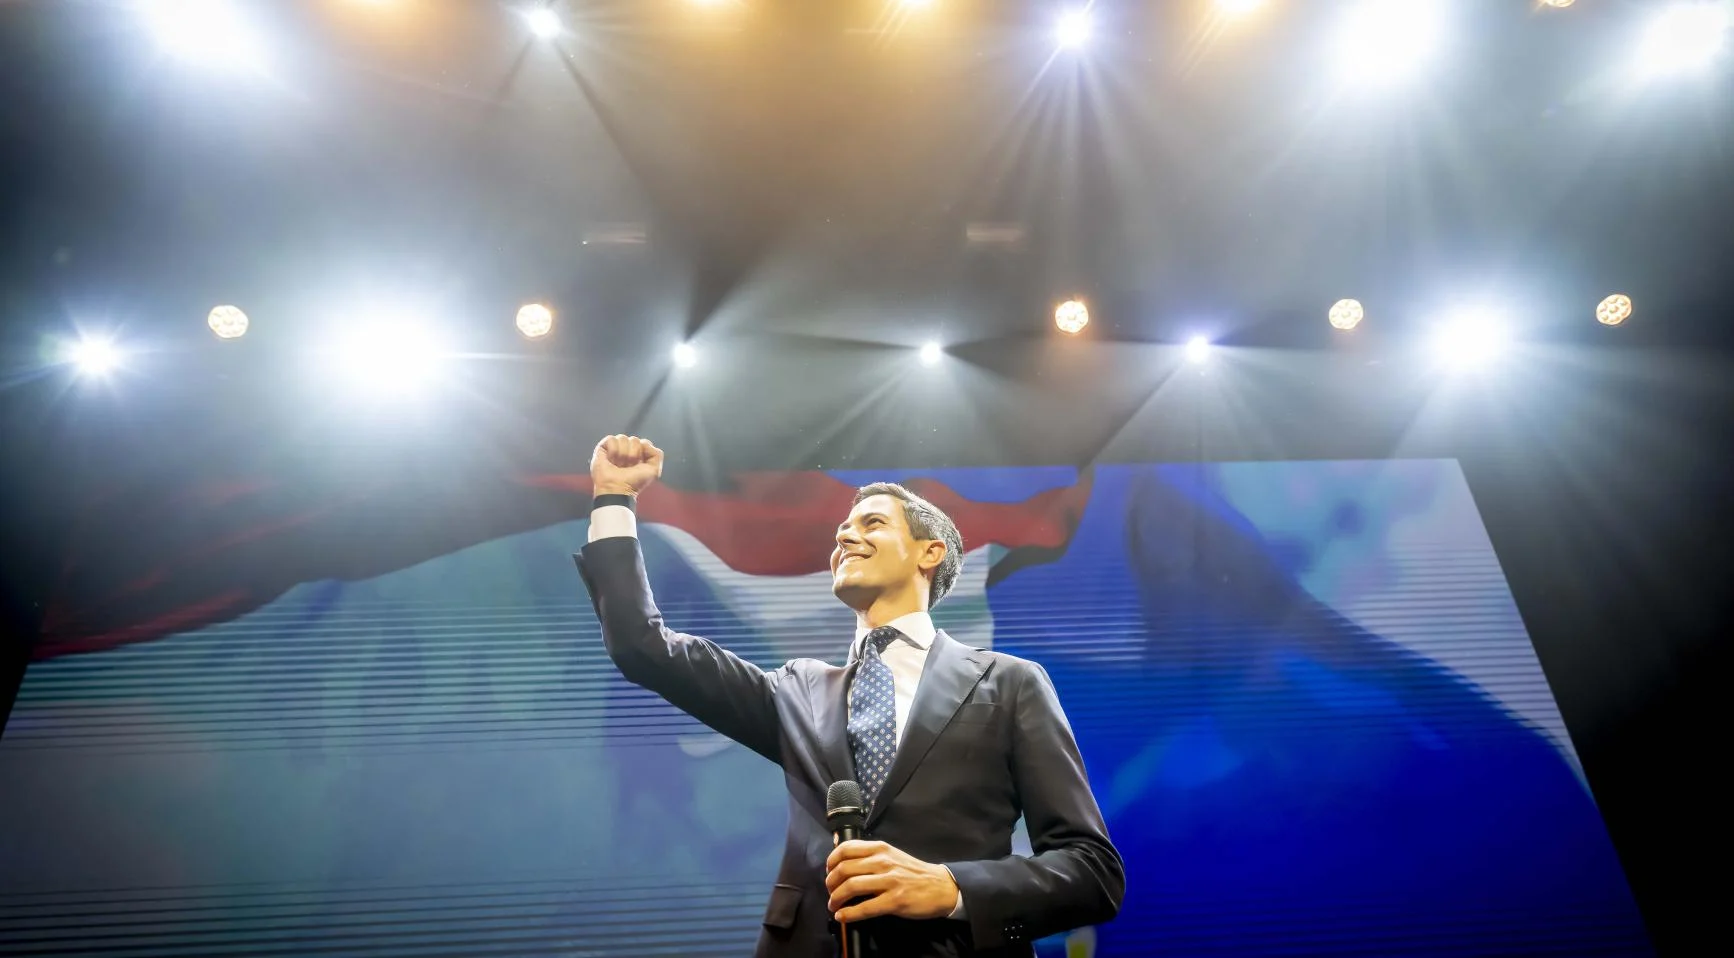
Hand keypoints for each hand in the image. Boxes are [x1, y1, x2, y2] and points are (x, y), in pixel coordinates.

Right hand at [591, 434, 663, 496]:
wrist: (617, 488)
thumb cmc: (634, 482)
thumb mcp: (654, 470)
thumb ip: (657, 454)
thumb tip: (643, 443)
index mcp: (638, 454)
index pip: (644, 443)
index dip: (643, 453)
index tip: (638, 466)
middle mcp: (627, 450)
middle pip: (634, 440)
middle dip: (632, 455)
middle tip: (626, 467)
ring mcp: (615, 448)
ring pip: (623, 438)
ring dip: (622, 454)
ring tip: (617, 465)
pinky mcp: (603, 447)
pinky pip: (611, 439)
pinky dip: (613, 451)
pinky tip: (610, 460)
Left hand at [825, 840, 959, 922]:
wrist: (940, 886)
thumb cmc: (913, 872)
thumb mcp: (892, 855)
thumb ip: (871, 856)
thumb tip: (844, 862)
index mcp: (880, 848)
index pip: (846, 848)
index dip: (831, 861)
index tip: (828, 872)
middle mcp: (883, 862)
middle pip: (844, 869)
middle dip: (831, 883)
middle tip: (830, 892)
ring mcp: (889, 881)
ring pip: (851, 886)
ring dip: (836, 898)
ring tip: (833, 905)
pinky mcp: (895, 900)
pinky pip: (865, 907)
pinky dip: (849, 913)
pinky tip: (843, 916)